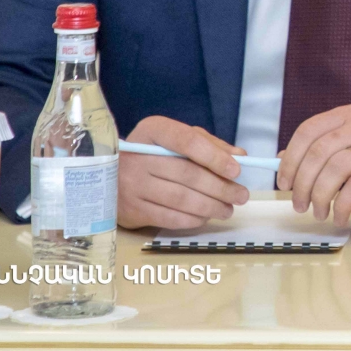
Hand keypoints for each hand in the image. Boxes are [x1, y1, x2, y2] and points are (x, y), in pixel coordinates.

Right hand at [117, 116, 249, 229]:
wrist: (109, 175)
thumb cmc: (151, 153)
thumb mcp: (175, 139)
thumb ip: (208, 143)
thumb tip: (239, 155)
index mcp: (152, 130)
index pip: (186, 141)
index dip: (214, 156)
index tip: (236, 170)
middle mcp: (138, 157)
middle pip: (187, 174)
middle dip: (220, 187)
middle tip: (241, 195)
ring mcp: (131, 185)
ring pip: (181, 199)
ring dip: (211, 207)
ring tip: (228, 209)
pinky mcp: (131, 210)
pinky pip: (169, 217)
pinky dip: (192, 219)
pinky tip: (205, 217)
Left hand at [275, 105, 350, 223]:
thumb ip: (322, 147)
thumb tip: (283, 160)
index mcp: (349, 114)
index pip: (308, 130)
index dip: (291, 158)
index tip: (284, 182)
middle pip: (319, 152)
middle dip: (302, 183)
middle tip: (299, 204)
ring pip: (335, 170)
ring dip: (320, 196)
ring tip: (319, 212)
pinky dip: (342, 205)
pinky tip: (339, 216)